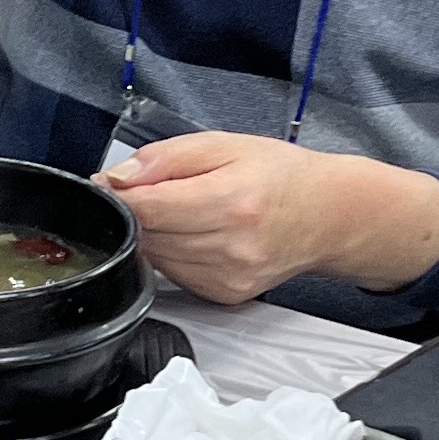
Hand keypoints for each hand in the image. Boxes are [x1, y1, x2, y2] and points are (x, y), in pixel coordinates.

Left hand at [101, 134, 438, 304]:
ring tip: (181, 210)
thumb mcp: (225, 144)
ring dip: (154, 234)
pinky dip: (173, 254)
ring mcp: (229, 277)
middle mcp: (231, 247)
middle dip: (138, 212)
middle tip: (149, 190)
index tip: (109, 183)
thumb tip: (118, 177)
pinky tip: (196, 235)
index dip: (119, 194)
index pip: (149, 208)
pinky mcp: (226, 295)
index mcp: (232, 201)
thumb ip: (167, 157)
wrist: (328, 216)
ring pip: (156, 258)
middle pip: (148, 235)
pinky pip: (175, 275)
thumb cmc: (281, 175)